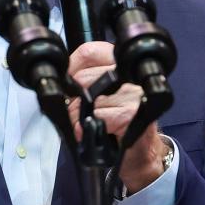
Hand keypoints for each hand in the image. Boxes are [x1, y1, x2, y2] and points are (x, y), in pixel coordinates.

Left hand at [67, 41, 170, 193]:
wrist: (142, 152)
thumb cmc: (120, 124)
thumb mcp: (104, 98)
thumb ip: (86, 83)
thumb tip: (62, 82)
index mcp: (122, 67)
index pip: (90, 52)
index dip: (72, 66)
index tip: (67, 82)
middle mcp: (129, 77)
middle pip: (84, 77)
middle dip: (73, 100)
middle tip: (77, 114)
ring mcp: (131, 95)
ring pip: (87, 99)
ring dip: (78, 117)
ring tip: (86, 125)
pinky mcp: (130, 114)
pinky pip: (96, 116)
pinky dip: (88, 128)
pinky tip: (96, 133)